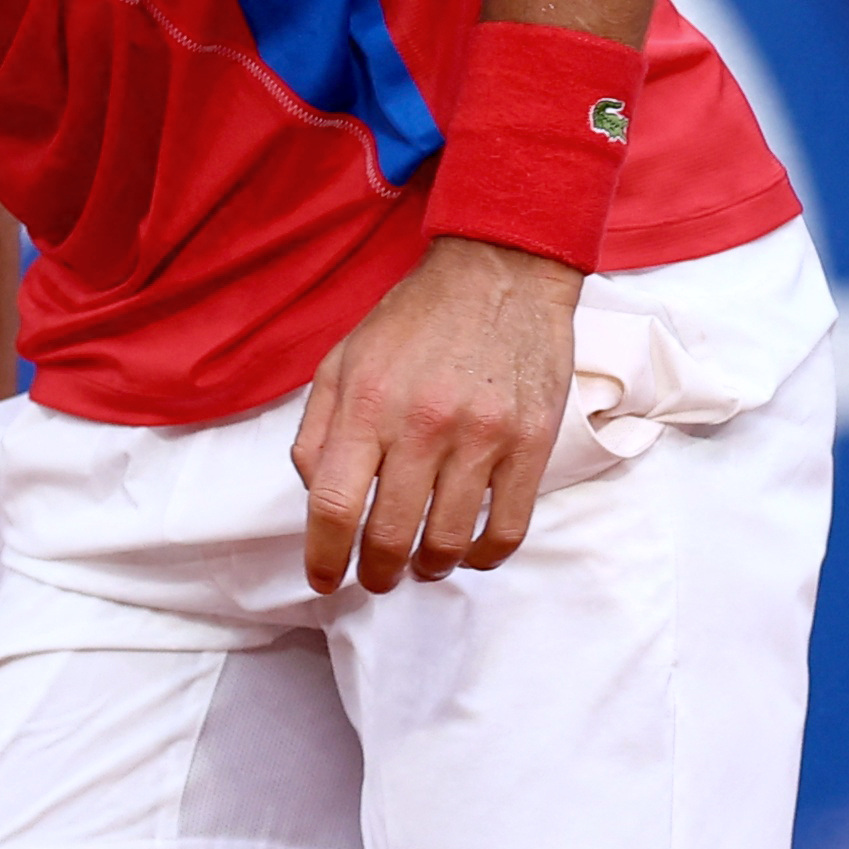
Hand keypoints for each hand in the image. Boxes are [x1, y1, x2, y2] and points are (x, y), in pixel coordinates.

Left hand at [291, 237, 579, 593]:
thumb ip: (317, 431)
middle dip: (377, 572)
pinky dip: (485, 555)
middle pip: (391, 536)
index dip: (324, 557)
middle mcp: (423, 423)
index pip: (334, 506)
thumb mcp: (343, 360)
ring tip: (424, 562)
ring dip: (430, 567)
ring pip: (450, 542)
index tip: (324, 578)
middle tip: (378, 576)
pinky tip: (471, 549)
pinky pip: (508, 529)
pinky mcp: (531, 442)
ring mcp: (483, 435)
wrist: (500, 270)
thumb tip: (318, 497)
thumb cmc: (416, 319)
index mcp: (367, 403)